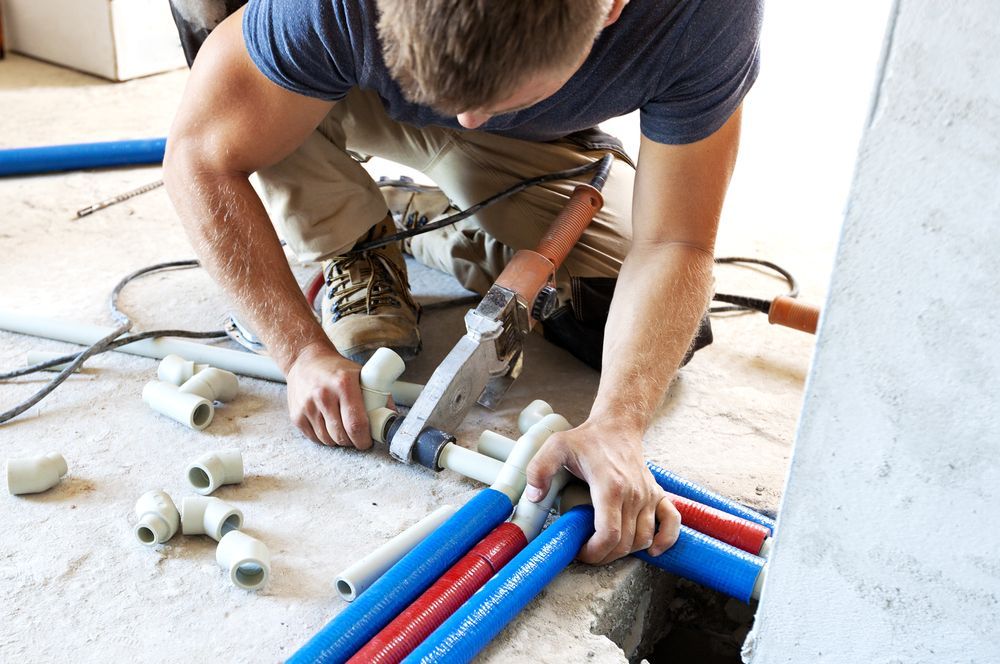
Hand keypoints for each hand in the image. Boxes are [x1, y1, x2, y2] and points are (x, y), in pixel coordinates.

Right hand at [284, 341, 371, 449]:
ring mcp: (307, 406)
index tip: (368, 441)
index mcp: (344, 384)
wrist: (305, 360)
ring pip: (327, 439)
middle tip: (357, 438)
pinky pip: (314, 438)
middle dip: (353, 442)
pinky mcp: (296, 415)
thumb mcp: (361, 375)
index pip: (356, 423)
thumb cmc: (338, 370)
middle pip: (341, 435)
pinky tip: (328, 426)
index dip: (364, 439)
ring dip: (338, 441)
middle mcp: (323, 394)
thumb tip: (391, 420)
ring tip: (343, 429)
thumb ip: (379, 396)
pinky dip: (324, 438)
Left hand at [525, 419, 680, 563]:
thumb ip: (539, 470)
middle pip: (625, 542)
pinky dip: (665, 540)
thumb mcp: (556, 447)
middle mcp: (634, 493)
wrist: (617, 426)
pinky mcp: (658, 494)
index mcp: (610, 486)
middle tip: (586, 553)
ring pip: (644, 538)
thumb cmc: (587, 439)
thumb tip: (533, 497)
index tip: (580, 552)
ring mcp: (648, 495)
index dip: (594, 552)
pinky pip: (671, 522)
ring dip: (625, 551)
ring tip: (605, 548)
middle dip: (604, 556)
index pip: (608, 534)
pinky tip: (652, 549)